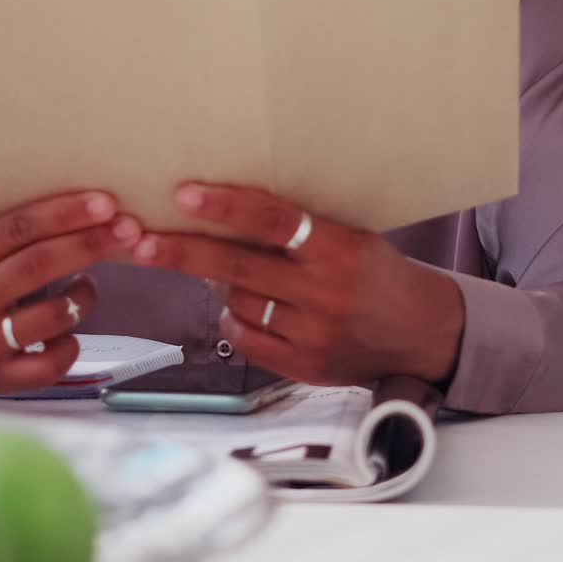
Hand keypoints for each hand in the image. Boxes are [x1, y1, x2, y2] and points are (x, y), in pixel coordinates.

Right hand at [0, 192, 141, 393]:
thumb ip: (4, 232)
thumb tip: (80, 207)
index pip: (17, 230)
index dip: (65, 214)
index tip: (105, 203)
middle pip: (39, 267)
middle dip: (90, 245)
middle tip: (127, 230)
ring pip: (50, 317)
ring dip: (83, 296)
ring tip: (88, 284)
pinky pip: (46, 368)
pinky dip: (68, 347)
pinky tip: (68, 330)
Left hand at [134, 182, 464, 386]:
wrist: (421, 331)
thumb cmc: (376, 272)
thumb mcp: (349, 235)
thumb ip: (297, 230)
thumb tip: (224, 213)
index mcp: (337, 248)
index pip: (272, 219)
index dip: (226, 205)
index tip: (184, 194)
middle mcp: (324, 291)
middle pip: (237, 267)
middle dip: (183, 252)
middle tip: (141, 241)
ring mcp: (313, 334)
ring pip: (237, 303)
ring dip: (223, 286)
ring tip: (237, 275)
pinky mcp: (304, 368)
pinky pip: (246, 338)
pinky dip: (236, 320)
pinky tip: (250, 308)